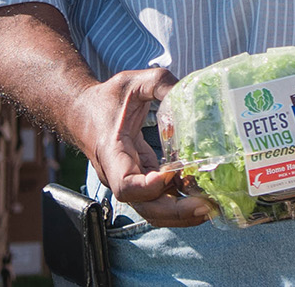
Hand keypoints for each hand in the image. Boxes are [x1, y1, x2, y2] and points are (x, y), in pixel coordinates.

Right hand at [68, 67, 211, 227]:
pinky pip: (158, 197)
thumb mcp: (135, 82)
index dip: (149, 188)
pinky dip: (179, 200)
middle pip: (143, 206)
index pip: (126, 185)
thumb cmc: (108, 98)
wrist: (83, 111)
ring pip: (152, 207)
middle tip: (206, 206)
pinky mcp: (142, 177)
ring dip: (180, 213)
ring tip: (211, 207)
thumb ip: (162, 84)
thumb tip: (193, 92)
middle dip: (175, 211)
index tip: (171, 176)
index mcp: (113, 153)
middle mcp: (119, 174)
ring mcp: (130, 178)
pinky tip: (204, 195)